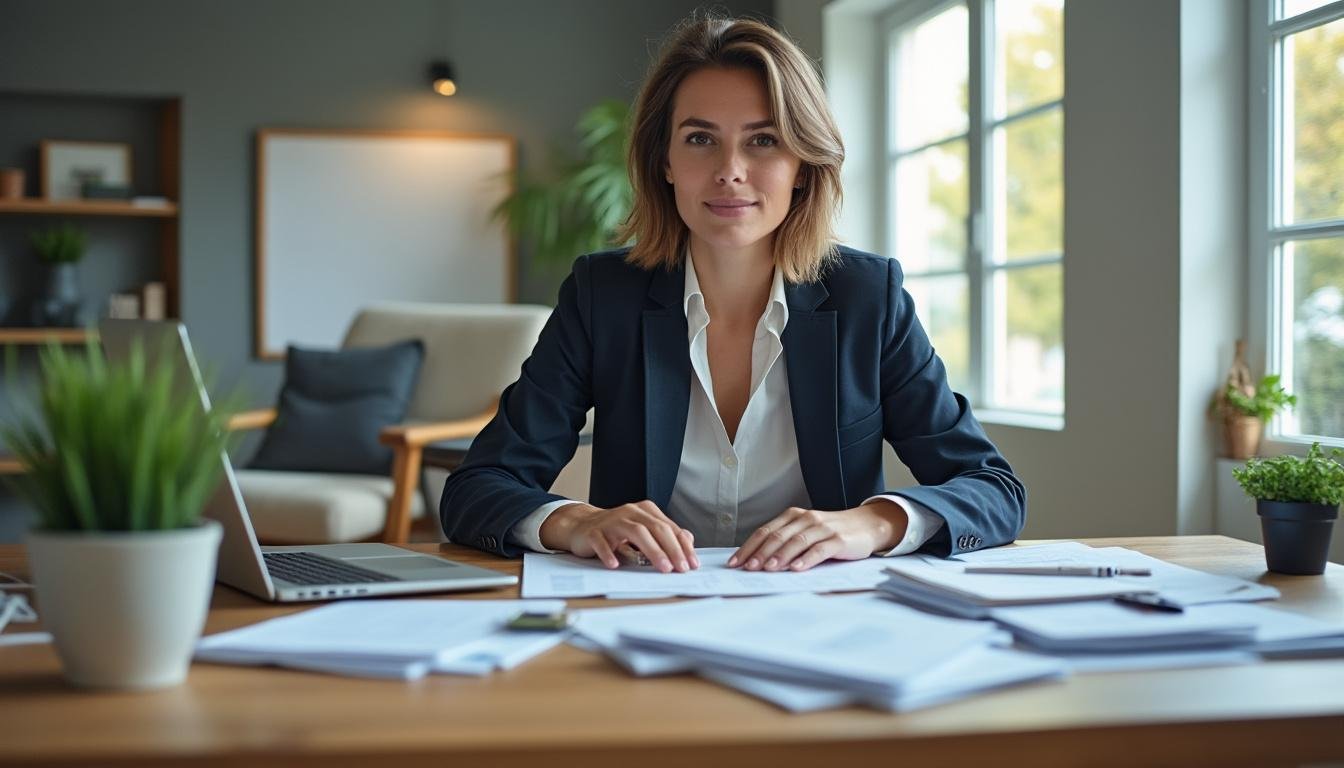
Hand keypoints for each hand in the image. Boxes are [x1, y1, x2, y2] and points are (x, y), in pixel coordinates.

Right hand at [539, 500, 699, 572]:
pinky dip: (609, 553)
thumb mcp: (643, 531)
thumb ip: (664, 535)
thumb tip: (688, 541)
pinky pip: (602, 542)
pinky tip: (616, 565)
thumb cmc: (616, 532)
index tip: (692, 564)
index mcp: (645, 511)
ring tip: (663, 567)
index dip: (682, 546)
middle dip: (671, 549)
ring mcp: (611, 521)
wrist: (582, 526)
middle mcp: (630, 512)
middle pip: (656, 528)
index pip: (669, 528)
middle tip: (680, 568)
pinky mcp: (594, 532)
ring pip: (635, 532)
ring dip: (652, 550)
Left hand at [728, 501, 907, 571]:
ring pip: (797, 542)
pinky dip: (806, 559)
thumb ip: (785, 541)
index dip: (749, 547)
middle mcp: (806, 519)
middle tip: (748, 568)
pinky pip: (820, 550)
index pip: (765, 531)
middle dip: (760, 553)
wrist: (865, 525)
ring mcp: (823, 528)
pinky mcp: (839, 540)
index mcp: (793, 516)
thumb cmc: (830, 533)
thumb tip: (757, 561)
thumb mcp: (805, 532)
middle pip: (778, 536)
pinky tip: (796, 569)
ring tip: (768, 570)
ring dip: (780, 557)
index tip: (735, 563)